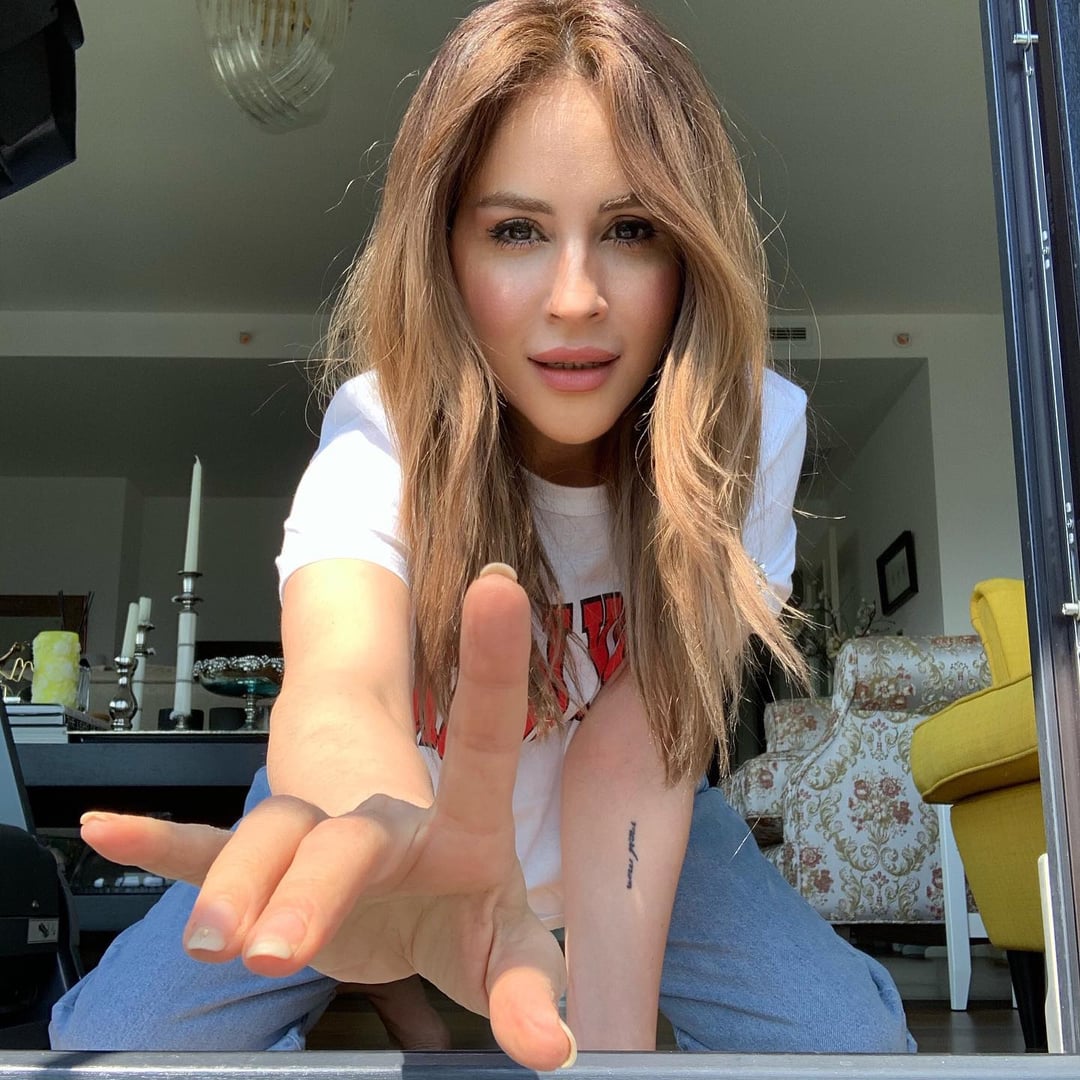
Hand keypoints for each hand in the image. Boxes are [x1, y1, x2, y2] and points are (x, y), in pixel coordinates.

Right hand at [80, 570, 574, 1069]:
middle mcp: (384, 820)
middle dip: (313, 884)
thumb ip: (530, 987)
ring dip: (237, 883)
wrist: (413, 905)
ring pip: (271, 839)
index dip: (492, 662)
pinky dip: (167, 847)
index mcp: (462, 827)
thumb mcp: (509, 951)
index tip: (497, 584)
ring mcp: (321, 838)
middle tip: (276, 951)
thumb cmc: (470, 915)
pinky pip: (211, 850)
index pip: (486, 735)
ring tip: (214, 943)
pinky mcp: (272, 870)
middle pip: (347, 836)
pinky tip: (108, 829)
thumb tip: (551, 1047)